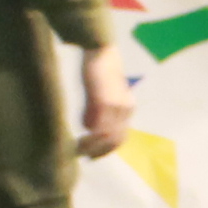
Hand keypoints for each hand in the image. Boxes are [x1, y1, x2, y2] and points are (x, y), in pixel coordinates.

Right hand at [76, 42, 132, 158]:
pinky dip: (89, 132)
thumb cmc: (100, 71)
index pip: (121, 138)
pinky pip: (97, 123)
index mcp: (128, 108)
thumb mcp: (103, 93)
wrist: (102, 51)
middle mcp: (126, 109)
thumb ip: (99, 111)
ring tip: (79, 145)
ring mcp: (116, 106)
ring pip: (106, 135)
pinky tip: (81, 131)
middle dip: (98, 151)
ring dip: (92, 144)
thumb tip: (89, 129)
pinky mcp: (104, 100)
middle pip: (115, 140)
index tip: (93, 156)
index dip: (107, 150)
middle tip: (83, 154)